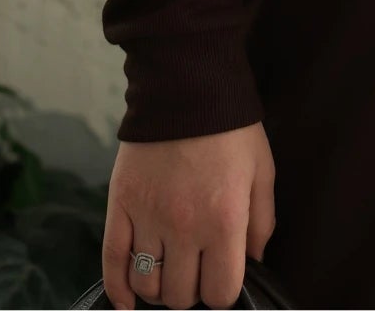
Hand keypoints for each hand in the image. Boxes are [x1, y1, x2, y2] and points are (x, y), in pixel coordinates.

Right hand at [102, 121, 275, 309]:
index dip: (221, 292)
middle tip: (194, 271)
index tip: (221, 277)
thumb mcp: (262, 172)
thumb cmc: (231, 129)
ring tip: (168, 273)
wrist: (188, 85)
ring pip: (147, 284)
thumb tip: (253, 262)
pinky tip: (126, 300)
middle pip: (180, 295)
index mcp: (224, 221)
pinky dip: (117, 288)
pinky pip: (112, 261)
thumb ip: (262, 223)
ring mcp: (147, 217)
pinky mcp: (120, 203)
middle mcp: (184, 227)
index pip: (219, 293)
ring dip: (158, 288)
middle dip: (190, 291)